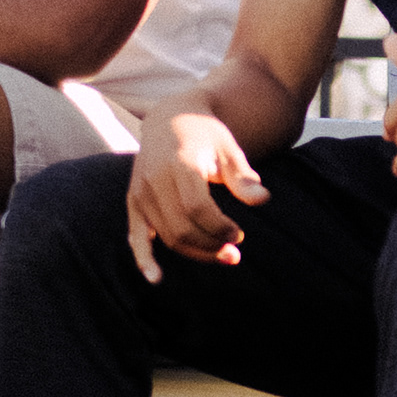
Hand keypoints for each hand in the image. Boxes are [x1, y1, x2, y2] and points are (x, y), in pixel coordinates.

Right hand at [126, 110, 265, 283]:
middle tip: (235, 252)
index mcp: (180, 163)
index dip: (219, 227)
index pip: (197, 207)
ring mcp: (140, 191)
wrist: (170, 118)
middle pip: (181, 227)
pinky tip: (157, 278)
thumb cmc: (207, 135)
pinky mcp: (133, 201)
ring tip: (222, 255)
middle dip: (210, 245)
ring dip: (195, 252)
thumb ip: (243, 177)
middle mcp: (155, 178)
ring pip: (166, 236)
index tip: (239, 234)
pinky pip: (136, 236)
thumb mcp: (229, 149)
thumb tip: (263, 199)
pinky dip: (144, 258)